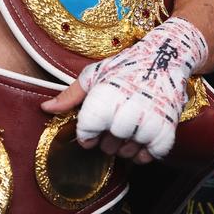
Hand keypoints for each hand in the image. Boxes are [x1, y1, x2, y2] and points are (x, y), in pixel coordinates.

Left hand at [41, 17, 207, 162]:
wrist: (164, 57)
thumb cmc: (125, 66)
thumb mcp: (94, 75)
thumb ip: (70, 95)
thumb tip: (45, 109)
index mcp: (105, 96)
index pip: (86, 132)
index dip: (86, 134)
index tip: (90, 129)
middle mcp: (127, 110)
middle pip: (107, 146)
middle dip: (106, 138)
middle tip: (113, 120)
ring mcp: (149, 121)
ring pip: (127, 153)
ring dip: (124, 146)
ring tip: (127, 126)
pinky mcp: (167, 130)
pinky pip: (149, 156)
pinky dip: (143, 152)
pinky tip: (141, 135)